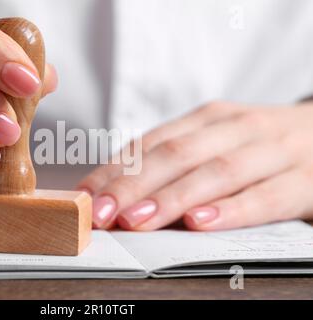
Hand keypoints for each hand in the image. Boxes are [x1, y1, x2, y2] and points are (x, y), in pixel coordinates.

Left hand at [78, 101, 312, 230]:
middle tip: (101, 212)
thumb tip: (116, 190)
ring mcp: (271, 152)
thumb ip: (173, 160)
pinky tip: (200, 222)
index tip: (86, 196)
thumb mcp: (214, 141)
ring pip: (215, 172)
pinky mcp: (304, 181)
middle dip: (132, 185)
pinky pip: (265, 196)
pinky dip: (231, 210)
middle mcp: (236, 128)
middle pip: (176, 155)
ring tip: (137, 219)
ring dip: (171, 197)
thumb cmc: (257, 146)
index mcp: (207, 119)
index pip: (150, 144)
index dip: (114, 170)